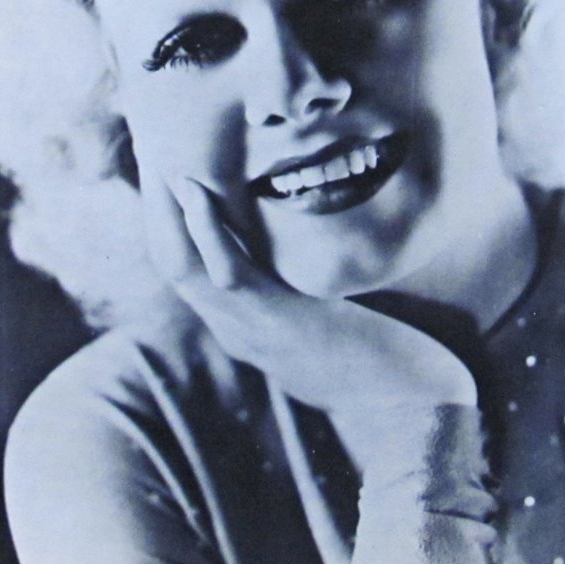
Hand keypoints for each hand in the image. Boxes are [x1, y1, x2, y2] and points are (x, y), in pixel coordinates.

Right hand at [141, 174, 475, 438]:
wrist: (412, 404)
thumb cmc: (387, 356)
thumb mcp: (334, 319)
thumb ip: (310, 292)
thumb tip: (311, 243)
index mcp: (247, 329)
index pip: (190, 273)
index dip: (171, 227)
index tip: (167, 180)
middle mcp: (238, 331)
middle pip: (173, 266)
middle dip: (157, 213)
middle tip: (152, 159)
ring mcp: (250, 330)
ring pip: (183, 268)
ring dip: (168, 215)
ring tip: (165, 166)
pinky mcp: (275, 321)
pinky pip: (225, 272)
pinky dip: (206, 229)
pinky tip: (201, 192)